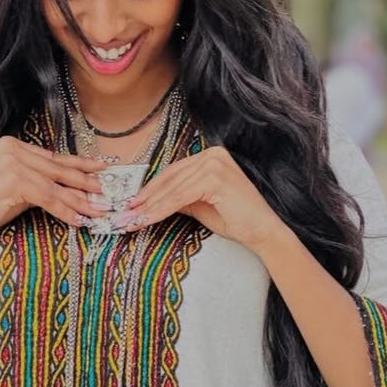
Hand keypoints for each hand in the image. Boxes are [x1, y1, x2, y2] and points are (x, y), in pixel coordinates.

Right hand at [0, 136, 107, 244]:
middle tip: (107, 190)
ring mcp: (12, 163)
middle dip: (86, 181)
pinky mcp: (13, 181)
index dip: (80, 164)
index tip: (101, 169)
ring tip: (98, 210)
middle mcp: (13, 149)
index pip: (54, 157)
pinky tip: (78, 219)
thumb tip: (69, 186)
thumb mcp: (14, 186)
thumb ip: (37, 179)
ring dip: (80, 200)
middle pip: (58, 169)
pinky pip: (47, 198)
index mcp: (13, 145)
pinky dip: (65, 210)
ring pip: (56, 185)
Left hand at [120, 145, 283, 253]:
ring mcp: (214, 164)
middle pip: (169, 179)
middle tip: (124, 214)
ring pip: (172, 189)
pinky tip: (147, 220)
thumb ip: (178, 197)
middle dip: (145, 199)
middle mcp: (212, 154)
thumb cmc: (235, 219)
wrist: (262, 232)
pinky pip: (180, 197)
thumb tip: (148, 202)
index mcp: (210, 156)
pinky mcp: (215, 178)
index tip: (131, 204)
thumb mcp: (199, 205)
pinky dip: (161, 210)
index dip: (150, 189)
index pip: (172, 172)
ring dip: (149, 207)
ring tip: (132, 220)